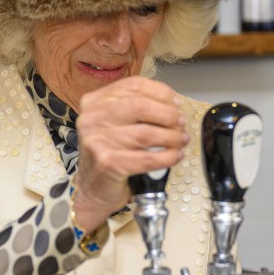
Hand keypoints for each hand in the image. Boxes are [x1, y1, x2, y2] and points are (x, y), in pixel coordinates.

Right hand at [72, 77, 188, 231]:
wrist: (93, 189)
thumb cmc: (110, 154)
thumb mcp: (117, 124)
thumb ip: (138, 109)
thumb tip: (173, 104)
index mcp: (95, 102)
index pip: (133, 85)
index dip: (162, 92)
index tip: (177, 103)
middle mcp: (92, 118)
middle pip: (141, 106)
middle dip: (169, 115)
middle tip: (181, 124)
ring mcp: (97, 140)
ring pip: (146, 133)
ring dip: (172, 137)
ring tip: (181, 140)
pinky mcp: (107, 163)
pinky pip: (147, 158)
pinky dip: (167, 157)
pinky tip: (175, 155)